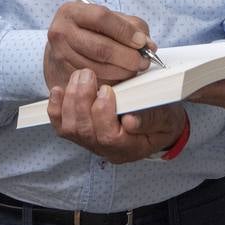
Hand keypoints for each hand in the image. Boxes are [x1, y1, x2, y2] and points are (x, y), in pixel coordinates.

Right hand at [43, 1, 156, 90]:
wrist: (62, 47)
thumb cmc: (88, 30)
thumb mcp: (106, 19)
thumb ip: (130, 25)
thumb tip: (148, 45)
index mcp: (70, 12)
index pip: (101, 18)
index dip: (125, 31)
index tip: (141, 41)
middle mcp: (60, 33)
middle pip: (100, 48)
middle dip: (128, 56)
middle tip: (143, 60)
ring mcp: (59, 57)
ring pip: (98, 69)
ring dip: (122, 72)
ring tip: (134, 68)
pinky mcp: (62, 77)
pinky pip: (93, 83)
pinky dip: (111, 82)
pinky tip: (119, 77)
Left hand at [46, 68, 187, 163]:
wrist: (157, 126)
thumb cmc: (162, 121)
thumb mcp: (167, 118)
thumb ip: (152, 119)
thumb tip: (131, 122)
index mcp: (130, 147)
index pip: (110, 138)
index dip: (103, 113)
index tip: (107, 90)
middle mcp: (107, 150)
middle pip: (85, 132)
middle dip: (82, 100)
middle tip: (87, 75)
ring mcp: (91, 143)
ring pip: (70, 129)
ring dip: (71, 99)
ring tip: (80, 76)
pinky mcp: (80, 133)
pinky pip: (61, 126)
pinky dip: (56, 108)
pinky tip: (59, 90)